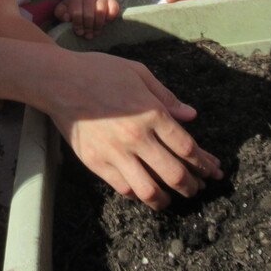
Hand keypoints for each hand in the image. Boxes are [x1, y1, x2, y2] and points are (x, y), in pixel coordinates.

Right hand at [43, 50, 221, 209]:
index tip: (212, 169)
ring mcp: (115, 153)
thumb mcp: (138, 73)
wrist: (59, 81)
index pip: (187, 148)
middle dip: (192, 185)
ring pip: (149, 190)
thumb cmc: (99, 71)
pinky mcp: (96, 163)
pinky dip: (138, 194)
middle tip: (198, 187)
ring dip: (166, 199)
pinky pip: (124, 188)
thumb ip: (166, 97)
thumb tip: (191, 115)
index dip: (204, 163)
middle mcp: (137, 137)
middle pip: (174, 173)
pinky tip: (144, 191)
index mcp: (151, 113)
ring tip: (172, 198)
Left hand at [54, 0, 119, 38]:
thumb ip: (61, 13)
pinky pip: (113, 11)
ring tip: (95, 32)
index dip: (78, 25)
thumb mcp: (65, 8)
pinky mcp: (112, 0)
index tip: (79, 33)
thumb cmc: (77, 6)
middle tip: (88, 36)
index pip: (76, 13)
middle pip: (89, 15)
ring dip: (98, 26)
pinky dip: (109, 19)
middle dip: (88, 28)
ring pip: (100, 13)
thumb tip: (66, 18)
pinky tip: (105, 22)